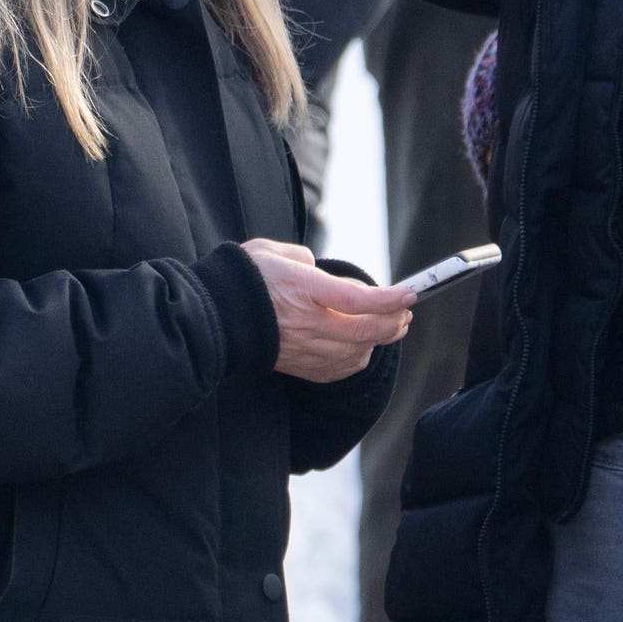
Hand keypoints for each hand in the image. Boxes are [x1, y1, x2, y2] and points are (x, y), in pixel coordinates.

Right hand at [243, 240, 412, 383]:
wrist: (213, 316)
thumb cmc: (244, 278)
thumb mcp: (274, 252)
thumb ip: (305, 259)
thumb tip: (321, 271)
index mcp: (302, 289)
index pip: (355, 299)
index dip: (388, 299)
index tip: (409, 293)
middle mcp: (306, 323)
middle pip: (364, 331)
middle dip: (393, 322)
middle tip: (405, 311)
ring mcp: (304, 348)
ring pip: (357, 353)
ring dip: (379, 341)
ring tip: (389, 326)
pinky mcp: (300, 366)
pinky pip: (340, 369)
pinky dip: (359, 358)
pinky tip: (363, 347)